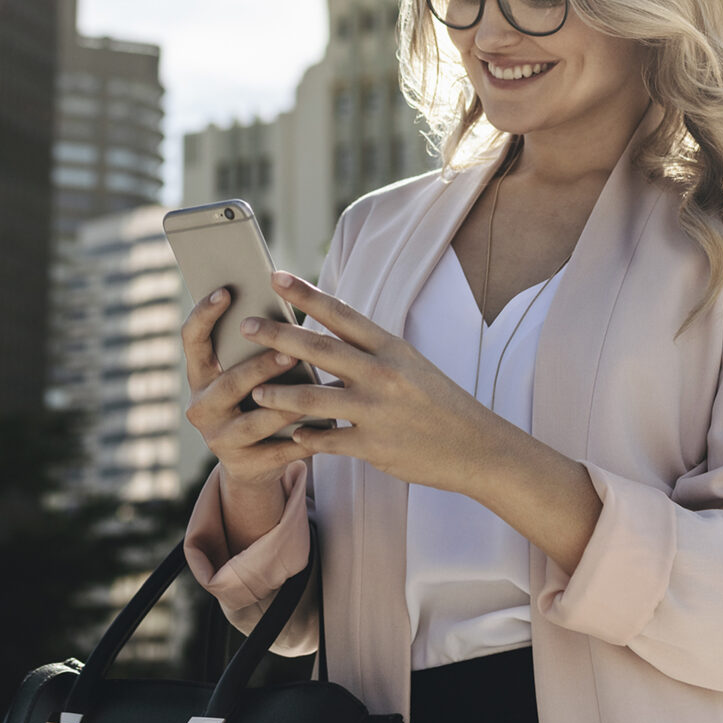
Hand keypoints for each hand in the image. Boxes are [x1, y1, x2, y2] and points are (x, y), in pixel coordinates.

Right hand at [181, 287, 314, 490]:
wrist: (251, 461)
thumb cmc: (256, 398)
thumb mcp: (246, 372)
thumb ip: (253, 347)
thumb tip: (281, 302)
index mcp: (199, 375)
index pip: (192, 340)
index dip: (204, 315)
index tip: (225, 291)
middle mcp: (201, 407)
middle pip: (229, 384)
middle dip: (259, 368)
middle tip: (289, 352)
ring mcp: (219, 439)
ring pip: (254, 422)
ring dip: (284, 406)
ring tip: (312, 392)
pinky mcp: (243, 465)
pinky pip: (277, 451)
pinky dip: (303, 439)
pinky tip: (326, 426)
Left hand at [239, 272, 490, 490]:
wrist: (476, 446)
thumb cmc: (437, 401)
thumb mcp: (409, 363)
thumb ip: (368, 350)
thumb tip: (323, 333)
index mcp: (391, 347)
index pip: (341, 313)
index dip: (305, 294)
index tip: (275, 276)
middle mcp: (382, 374)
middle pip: (317, 349)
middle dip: (276, 336)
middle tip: (245, 325)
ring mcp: (376, 411)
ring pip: (311, 398)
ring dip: (277, 394)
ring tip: (255, 391)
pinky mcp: (373, 446)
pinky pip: (326, 440)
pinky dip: (306, 437)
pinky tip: (292, 435)